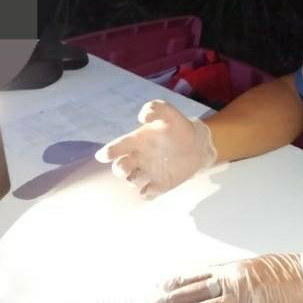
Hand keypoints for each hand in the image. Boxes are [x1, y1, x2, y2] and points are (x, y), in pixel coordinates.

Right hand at [94, 100, 216, 198]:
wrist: (198, 144)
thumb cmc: (178, 127)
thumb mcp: (169, 113)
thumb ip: (156, 109)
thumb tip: (142, 116)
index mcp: (135, 141)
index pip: (117, 147)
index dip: (108, 152)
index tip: (103, 156)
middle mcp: (137, 158)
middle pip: (120, 168)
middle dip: (119, 169)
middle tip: (124, 169)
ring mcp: (147, 173)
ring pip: (132, 181)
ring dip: (133, 180)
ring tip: (143, 175)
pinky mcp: (159, 185)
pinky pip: (147, 194)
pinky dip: (146, 193)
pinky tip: (151, 189)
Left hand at [145, 253, 302, 302]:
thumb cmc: (286, 271)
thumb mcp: (254, 264)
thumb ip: (230, 273)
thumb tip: (209, 281)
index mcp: (231, 268)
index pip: (194, 276)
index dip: (174, 283)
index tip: (158, 288)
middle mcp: (231, 283)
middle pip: (192, 293)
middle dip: (168, 301)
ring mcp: (240, 302)